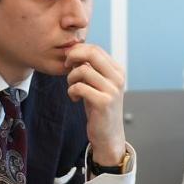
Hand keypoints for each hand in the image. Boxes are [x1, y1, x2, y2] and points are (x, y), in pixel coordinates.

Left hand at [64, 43, 125, 164]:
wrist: (108, 135)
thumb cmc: (99, 107)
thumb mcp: (98, 84)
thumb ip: (91, 68)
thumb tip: (73, 51)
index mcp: (117, 70)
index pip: (95, 49)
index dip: (77, 51)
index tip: (69, 61)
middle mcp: (118, 78)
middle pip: (92, 53)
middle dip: (73, 56)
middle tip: (66, 66)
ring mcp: (112, 90)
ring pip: (83, 70)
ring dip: (71, 77)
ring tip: (72, 87)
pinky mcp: (103, 102)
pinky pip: (79, 87)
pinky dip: (71, 91)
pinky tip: (74, 98)